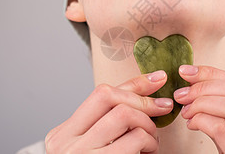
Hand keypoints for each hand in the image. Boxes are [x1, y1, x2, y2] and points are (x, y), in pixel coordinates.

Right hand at [45, 70, 172, 153]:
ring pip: (125, 116)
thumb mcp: (92, 145)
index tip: (159, 78)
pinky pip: (134, 141)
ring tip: (150, 142)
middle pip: (112, 98)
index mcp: (64, 133)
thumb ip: (108, 123)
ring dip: (148, 126)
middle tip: (160, 112)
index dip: (135, 82)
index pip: (101, 94)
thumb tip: (146, 94)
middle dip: (143, 103)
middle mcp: (67, 142)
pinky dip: (149, 145)